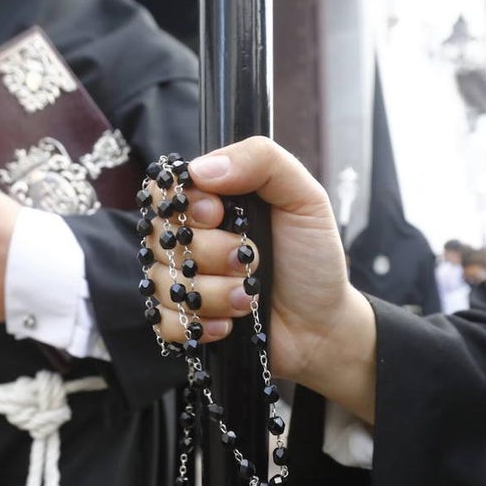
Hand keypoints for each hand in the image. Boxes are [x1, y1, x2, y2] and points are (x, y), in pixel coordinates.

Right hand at [147, 137, 375, 418]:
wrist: (323, 322)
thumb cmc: (313, 257)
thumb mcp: (303, 198)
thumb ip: (262, 161)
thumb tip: (201, 169)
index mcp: (213, 202)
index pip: (166, 190)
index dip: (186, 203)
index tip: (218, 215)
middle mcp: (192, 239)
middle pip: (162, 237)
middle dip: (211, 253)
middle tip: (250, 261)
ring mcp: (184, 281)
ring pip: (164, 282)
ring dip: (213, 294)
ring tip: (248, 298)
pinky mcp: (185, 321)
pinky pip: (164, 321)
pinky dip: (198, 324)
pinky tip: (229, 325)